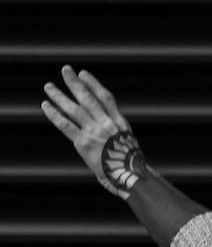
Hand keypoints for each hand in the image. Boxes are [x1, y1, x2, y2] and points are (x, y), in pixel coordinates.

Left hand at [40, 64, 158, 199]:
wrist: (130, 176)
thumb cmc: (129, 164)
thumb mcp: (127, 142)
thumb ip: (114, 132)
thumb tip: (102, 127)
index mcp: (119, 122)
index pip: (105, 97)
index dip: (93, 84)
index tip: (83, 74)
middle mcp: (107, 123)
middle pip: (88, 98)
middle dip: (74, 83)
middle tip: (65, 70)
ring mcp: (94, 132)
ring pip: (74, 109)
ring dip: (60, 96)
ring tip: (48, 86)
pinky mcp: (83, 143)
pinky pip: (65, 125)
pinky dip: (54, 114)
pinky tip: (46, 105)